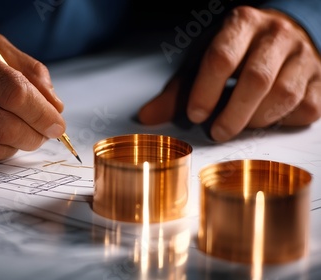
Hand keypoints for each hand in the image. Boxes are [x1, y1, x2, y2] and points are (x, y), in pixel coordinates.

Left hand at [138, 6, 320, 141]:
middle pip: (256, 79)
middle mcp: (276, 35)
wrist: (281, 37)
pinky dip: (283, 121)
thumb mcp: (202, 64)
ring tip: (237, 126)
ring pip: (284, 95)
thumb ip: (177, 92)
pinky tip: (265, 119)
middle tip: (217, 132)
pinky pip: (306, 107)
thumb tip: (147, 118)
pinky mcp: (320, 78)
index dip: (206, 91)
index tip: (195, 115)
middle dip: (233, 113)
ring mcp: (303, 56)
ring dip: (256, 119)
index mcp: (242, 23)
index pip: (222, 57)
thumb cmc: (236, 52)